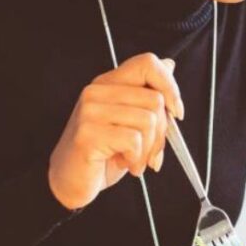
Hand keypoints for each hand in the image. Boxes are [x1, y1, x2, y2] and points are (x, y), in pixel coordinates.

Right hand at [48, 53, 183, 209]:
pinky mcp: (88, 133)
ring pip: (147, 121)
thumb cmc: (102, 154)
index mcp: (108, 83)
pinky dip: (136, 159)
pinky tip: (124, 163)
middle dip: (161, 132)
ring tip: (134, 159)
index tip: (176, 111)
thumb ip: (147, 96)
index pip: (147, 63)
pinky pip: (133, 140)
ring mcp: (90, 111)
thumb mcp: (130, 122)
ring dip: (148, 150)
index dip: (170, 86)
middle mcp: (96, 92)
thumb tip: (169, 65)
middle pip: (155, 99)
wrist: (70, 182)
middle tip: (150, 151)